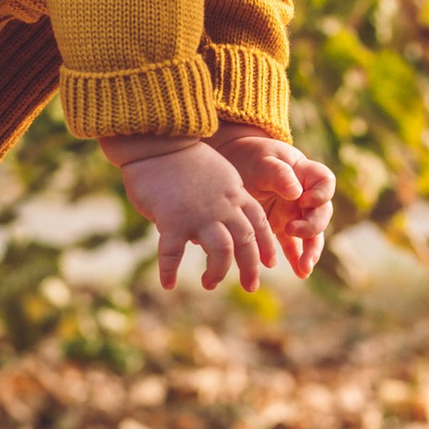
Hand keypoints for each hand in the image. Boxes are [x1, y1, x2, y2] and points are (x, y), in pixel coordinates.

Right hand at [110, 134, 278, 292]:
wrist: (160, 142)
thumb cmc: (184, 158)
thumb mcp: (218, 173)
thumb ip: (225, 197)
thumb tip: (224, 217)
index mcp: (235, 194)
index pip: (259, 224)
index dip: (266, 246)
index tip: (269, 263)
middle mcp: (222, 207)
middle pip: (245, 243)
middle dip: (250, 268)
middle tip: (251, 286)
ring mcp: (199, 215)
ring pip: (221, 252)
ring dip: (217, 272)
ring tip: (210, 283)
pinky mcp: (172, 221)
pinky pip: (173, 254)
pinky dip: (170, 272)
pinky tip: (168, 284)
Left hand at [212, 123, 335, 279]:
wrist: (233, 164)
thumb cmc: (251, 156)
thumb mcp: (263, 160)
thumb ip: (279, 174)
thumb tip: (297, 193)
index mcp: (305, 174)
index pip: (325, 182)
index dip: (322, 194)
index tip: (305, 201)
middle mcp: (305, 195)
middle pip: (321, 213)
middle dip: (312, 227)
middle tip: (292, 231)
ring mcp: (295, 212)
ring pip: (311, 234)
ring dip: (310, 251)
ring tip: (304, 267)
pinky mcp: (282, 227)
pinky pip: (294, 245)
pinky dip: (297, 259)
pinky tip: (300, 273)